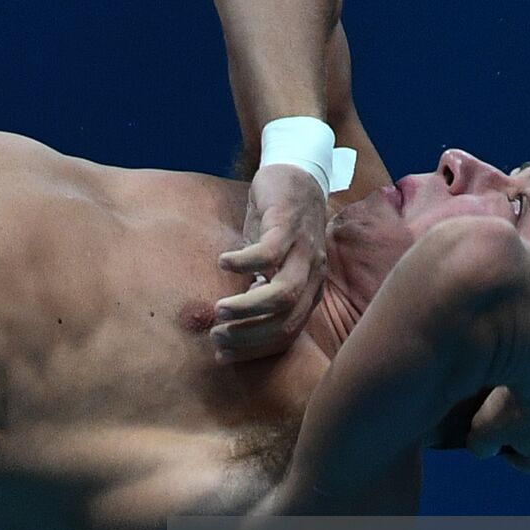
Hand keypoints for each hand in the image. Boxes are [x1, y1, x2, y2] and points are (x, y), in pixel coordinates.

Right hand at [212, 163, 327, 363]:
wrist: (295, 174)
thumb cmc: (277, 226)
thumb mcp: (271, 266)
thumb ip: (259, 292)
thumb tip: (231, 322)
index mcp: (310, 290)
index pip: (287, 334)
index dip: (254, 350)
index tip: (223, 355)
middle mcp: (312, 275)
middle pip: (288, 321)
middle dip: (249, 336)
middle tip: (217, 336)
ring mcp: (304, 250)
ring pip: (284, 294)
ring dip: (249, 308)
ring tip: (219, 309)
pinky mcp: (289, 224)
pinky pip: (269, 253)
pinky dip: (245, 263)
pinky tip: (223, 262)